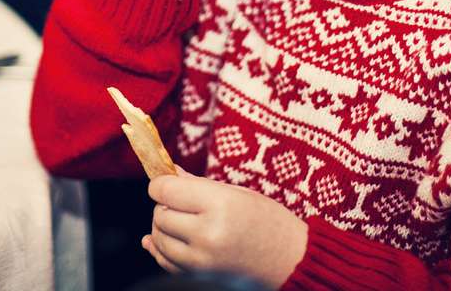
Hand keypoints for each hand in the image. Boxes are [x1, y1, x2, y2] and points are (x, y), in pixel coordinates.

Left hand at [143, 168, 307, 288]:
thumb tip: (168, 172)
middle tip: (177, 201)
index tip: (163, 180)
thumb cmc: (269, 222)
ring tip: (178, 220)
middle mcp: (208, 235)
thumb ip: (198, 184)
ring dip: (162, 228)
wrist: (292, 262)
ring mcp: (203, 261)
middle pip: (161, 215)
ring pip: (160, 240)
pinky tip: (158, 240)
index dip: (160, 183)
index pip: (166, 191)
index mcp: (220, 205)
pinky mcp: (200, 278)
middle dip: (164, 205)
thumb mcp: (237, 193)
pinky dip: (160, 250)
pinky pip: (166, 263)